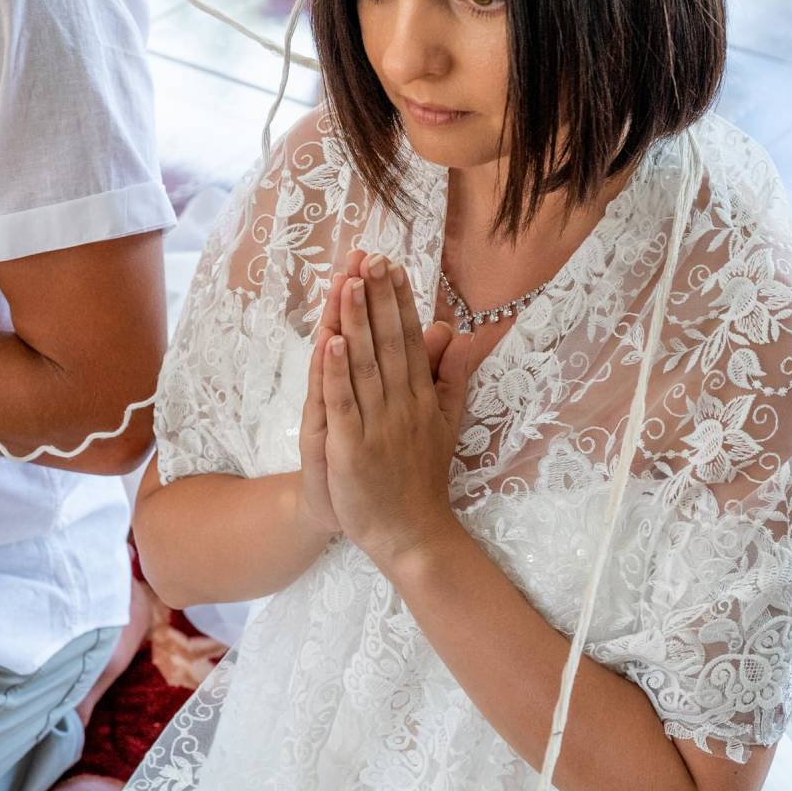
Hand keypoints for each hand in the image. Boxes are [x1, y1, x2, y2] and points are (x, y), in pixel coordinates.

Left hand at [320, 252, 473, 567]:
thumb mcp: (445, 422)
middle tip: (371, 258)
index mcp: (422, 396)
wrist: (410, 533)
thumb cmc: (421, 478)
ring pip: (365, 364)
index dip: (400, 302)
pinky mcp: (352, 446)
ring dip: (356, 322)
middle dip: (378, 298)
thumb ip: (452, 377)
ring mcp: (377, 424)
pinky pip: (343, 402)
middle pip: (388, 342)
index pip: (409, 340)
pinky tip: (331, 341)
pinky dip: (336, 372)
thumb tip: (460, 334)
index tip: (393, 266)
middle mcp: (403, 404)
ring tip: (349, 282)